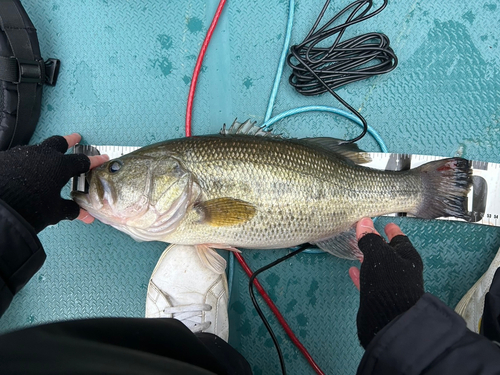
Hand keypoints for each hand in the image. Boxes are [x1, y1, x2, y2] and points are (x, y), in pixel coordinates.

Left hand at [0, 133, 107, 232]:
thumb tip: (85, 216)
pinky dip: (27, 161)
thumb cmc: (29, 209)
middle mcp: (42, 155)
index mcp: (59, 166)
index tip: (102, 158)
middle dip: (69, 140)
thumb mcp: (54, 212)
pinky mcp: (5, 158)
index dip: (94, 161)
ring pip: (37, 149)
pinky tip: (25, 170)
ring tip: (47, 158)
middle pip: (58, 142)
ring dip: (45, 152)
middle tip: (75, 138)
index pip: (82, 161)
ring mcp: (21, 154)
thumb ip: (71, 210)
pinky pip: (19, 156)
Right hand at [349, 217, 424, 348]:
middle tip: (365, 235)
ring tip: (357, 251)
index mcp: (408, 257)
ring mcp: (391, 285)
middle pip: (389, 253)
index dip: (392, 230)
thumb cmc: (389, 280)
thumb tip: (363, 222)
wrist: (389, 317)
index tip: (386, 224)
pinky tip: (352, 271)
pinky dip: (361, 275)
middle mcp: (402, 270)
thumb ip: (370, 239)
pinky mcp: (380, 297)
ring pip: (379, 267)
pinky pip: (369, 281)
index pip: (400, 239)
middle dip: (378, 245)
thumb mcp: (378, 254)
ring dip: (368, 259)